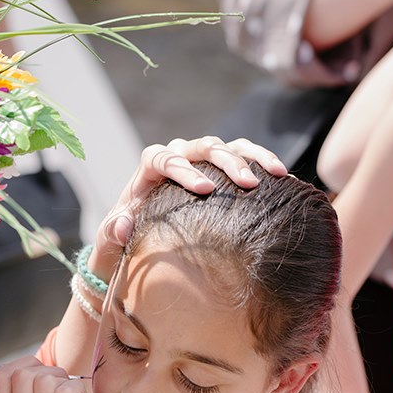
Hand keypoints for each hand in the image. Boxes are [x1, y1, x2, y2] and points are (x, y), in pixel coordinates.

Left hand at [90, 137, 285, 275]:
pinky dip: (261, 162)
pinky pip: (243, 157)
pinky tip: (282, 176)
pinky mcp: (221, 172)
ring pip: (227, 146)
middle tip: (247, 184)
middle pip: (201, 146)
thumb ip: (111, 235)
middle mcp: (176, 159)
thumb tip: (124, 222)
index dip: (182, 169)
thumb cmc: (123, 247)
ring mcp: (200, 163)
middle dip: (226, 161)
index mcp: (148, 171)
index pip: (162, 157)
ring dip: (251, 157)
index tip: (204, 189)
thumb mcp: (110, 245)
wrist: (142, 247)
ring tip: (276, 173)